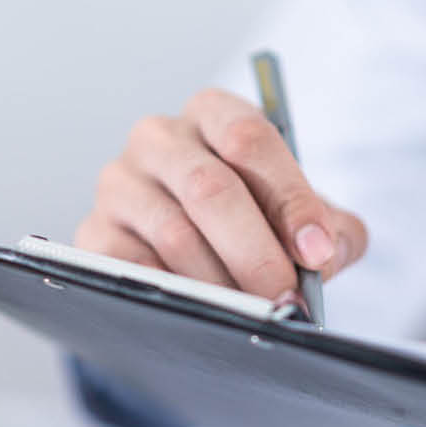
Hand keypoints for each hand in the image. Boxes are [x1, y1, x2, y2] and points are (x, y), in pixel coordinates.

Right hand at [75, 88, 366, 304]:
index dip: (288, 197)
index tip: (315, 250)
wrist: (194, 253)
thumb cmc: (255, 223)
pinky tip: (203, 312)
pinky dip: (176, 294)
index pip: (248, 138)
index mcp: (212, 113)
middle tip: (285, 297)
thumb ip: (331, 231)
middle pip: (209, 188)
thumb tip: (323, 258)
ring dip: (221, 282)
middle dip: (256, 251)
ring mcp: (119, 183)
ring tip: (253, 313)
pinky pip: (134, 268)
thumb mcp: (302, 217)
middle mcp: (158, 138)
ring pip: (174, 234)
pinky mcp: (94, 233)